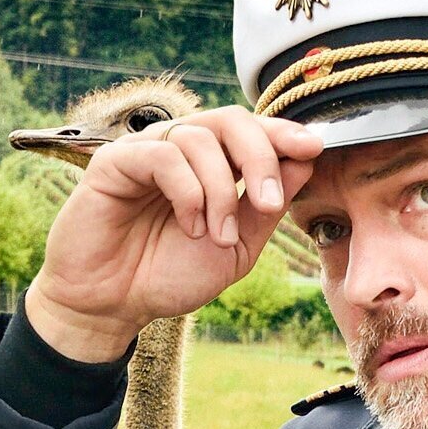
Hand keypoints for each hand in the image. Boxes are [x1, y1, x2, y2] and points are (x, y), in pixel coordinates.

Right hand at [25, 106, 322, 361]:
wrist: (113, 307)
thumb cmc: (167, 277)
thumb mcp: (236, 247)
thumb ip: (265, 207)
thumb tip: (304, 159)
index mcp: (210, 166)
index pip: (251, 131)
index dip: (283, 132)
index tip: (313, 147)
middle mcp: (179, 150)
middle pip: (231, 120)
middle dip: (260, 157)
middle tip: (268, 202)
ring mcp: (146, 151)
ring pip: (201, 137)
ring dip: (220, 189)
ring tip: (217, 235)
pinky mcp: (115, 161)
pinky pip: (164, 154)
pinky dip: (188, 190)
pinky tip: (189, 224)